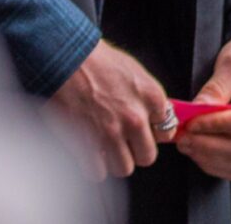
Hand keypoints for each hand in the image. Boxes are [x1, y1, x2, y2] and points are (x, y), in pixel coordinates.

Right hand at [46, 40, 173, 180]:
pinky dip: (93, 165)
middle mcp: (135, 118)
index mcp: (151, 97)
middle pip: (147, 156)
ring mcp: (111, 133)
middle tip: (123, 141)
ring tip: (104, 146)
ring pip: (124, 168)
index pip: (166, 131)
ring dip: (114, 160)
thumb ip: (147, 97)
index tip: (144, 130)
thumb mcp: (133, 70)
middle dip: (135, 151)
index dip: (152, 132)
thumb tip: (154, 118)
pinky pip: (98, 173)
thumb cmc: (96, 59)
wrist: (64, 57)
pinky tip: (89, 150)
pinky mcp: (87, 144)